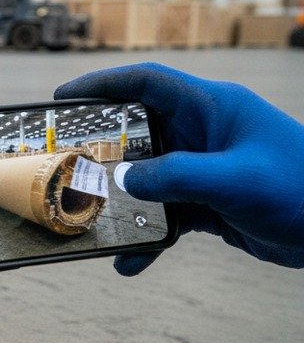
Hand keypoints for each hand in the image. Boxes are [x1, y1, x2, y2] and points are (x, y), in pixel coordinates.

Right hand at [55, 63, 303, 273]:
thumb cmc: (299, 188)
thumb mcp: (233, 180)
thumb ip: (175, 176)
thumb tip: (124, 181)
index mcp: (212, 109)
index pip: (147, 83)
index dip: (102, 85)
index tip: (63, 99)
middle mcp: (204, 133)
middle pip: (138, 132)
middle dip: (101, 150)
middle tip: (64, 164)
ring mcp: (206, 169)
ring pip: (147, 179)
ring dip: (122, 202)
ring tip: (91, 218)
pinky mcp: (210, 202)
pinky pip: (165, 214)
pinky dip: (147, 235)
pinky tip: (131, 259)